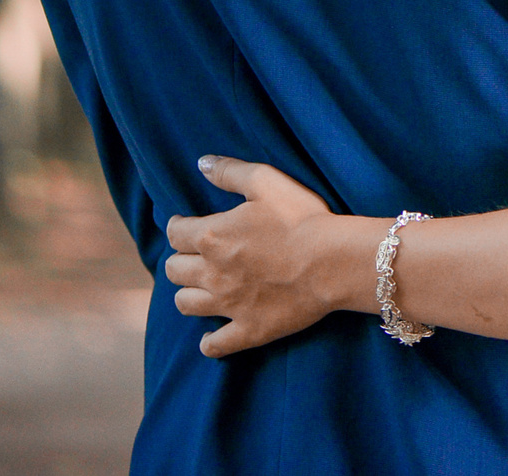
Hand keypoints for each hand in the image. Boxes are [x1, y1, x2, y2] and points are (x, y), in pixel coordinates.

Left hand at [163, 156, 374, 356]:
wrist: (332, 260)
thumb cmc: (301, 218)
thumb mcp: (266, 182)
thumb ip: (229, 171)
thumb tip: (202, 163)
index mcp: (211, 237)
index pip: (176, 233)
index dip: (178, 226)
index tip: (185, 224)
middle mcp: (211, 273)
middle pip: (175, 270)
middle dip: (180, 259)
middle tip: (195, 255)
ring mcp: (228, 305)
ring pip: (186, 305)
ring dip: (188, 294)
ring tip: (201, 287)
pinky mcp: (248, 329)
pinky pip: (216, 345)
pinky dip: (209, 342)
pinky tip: (211, 336)